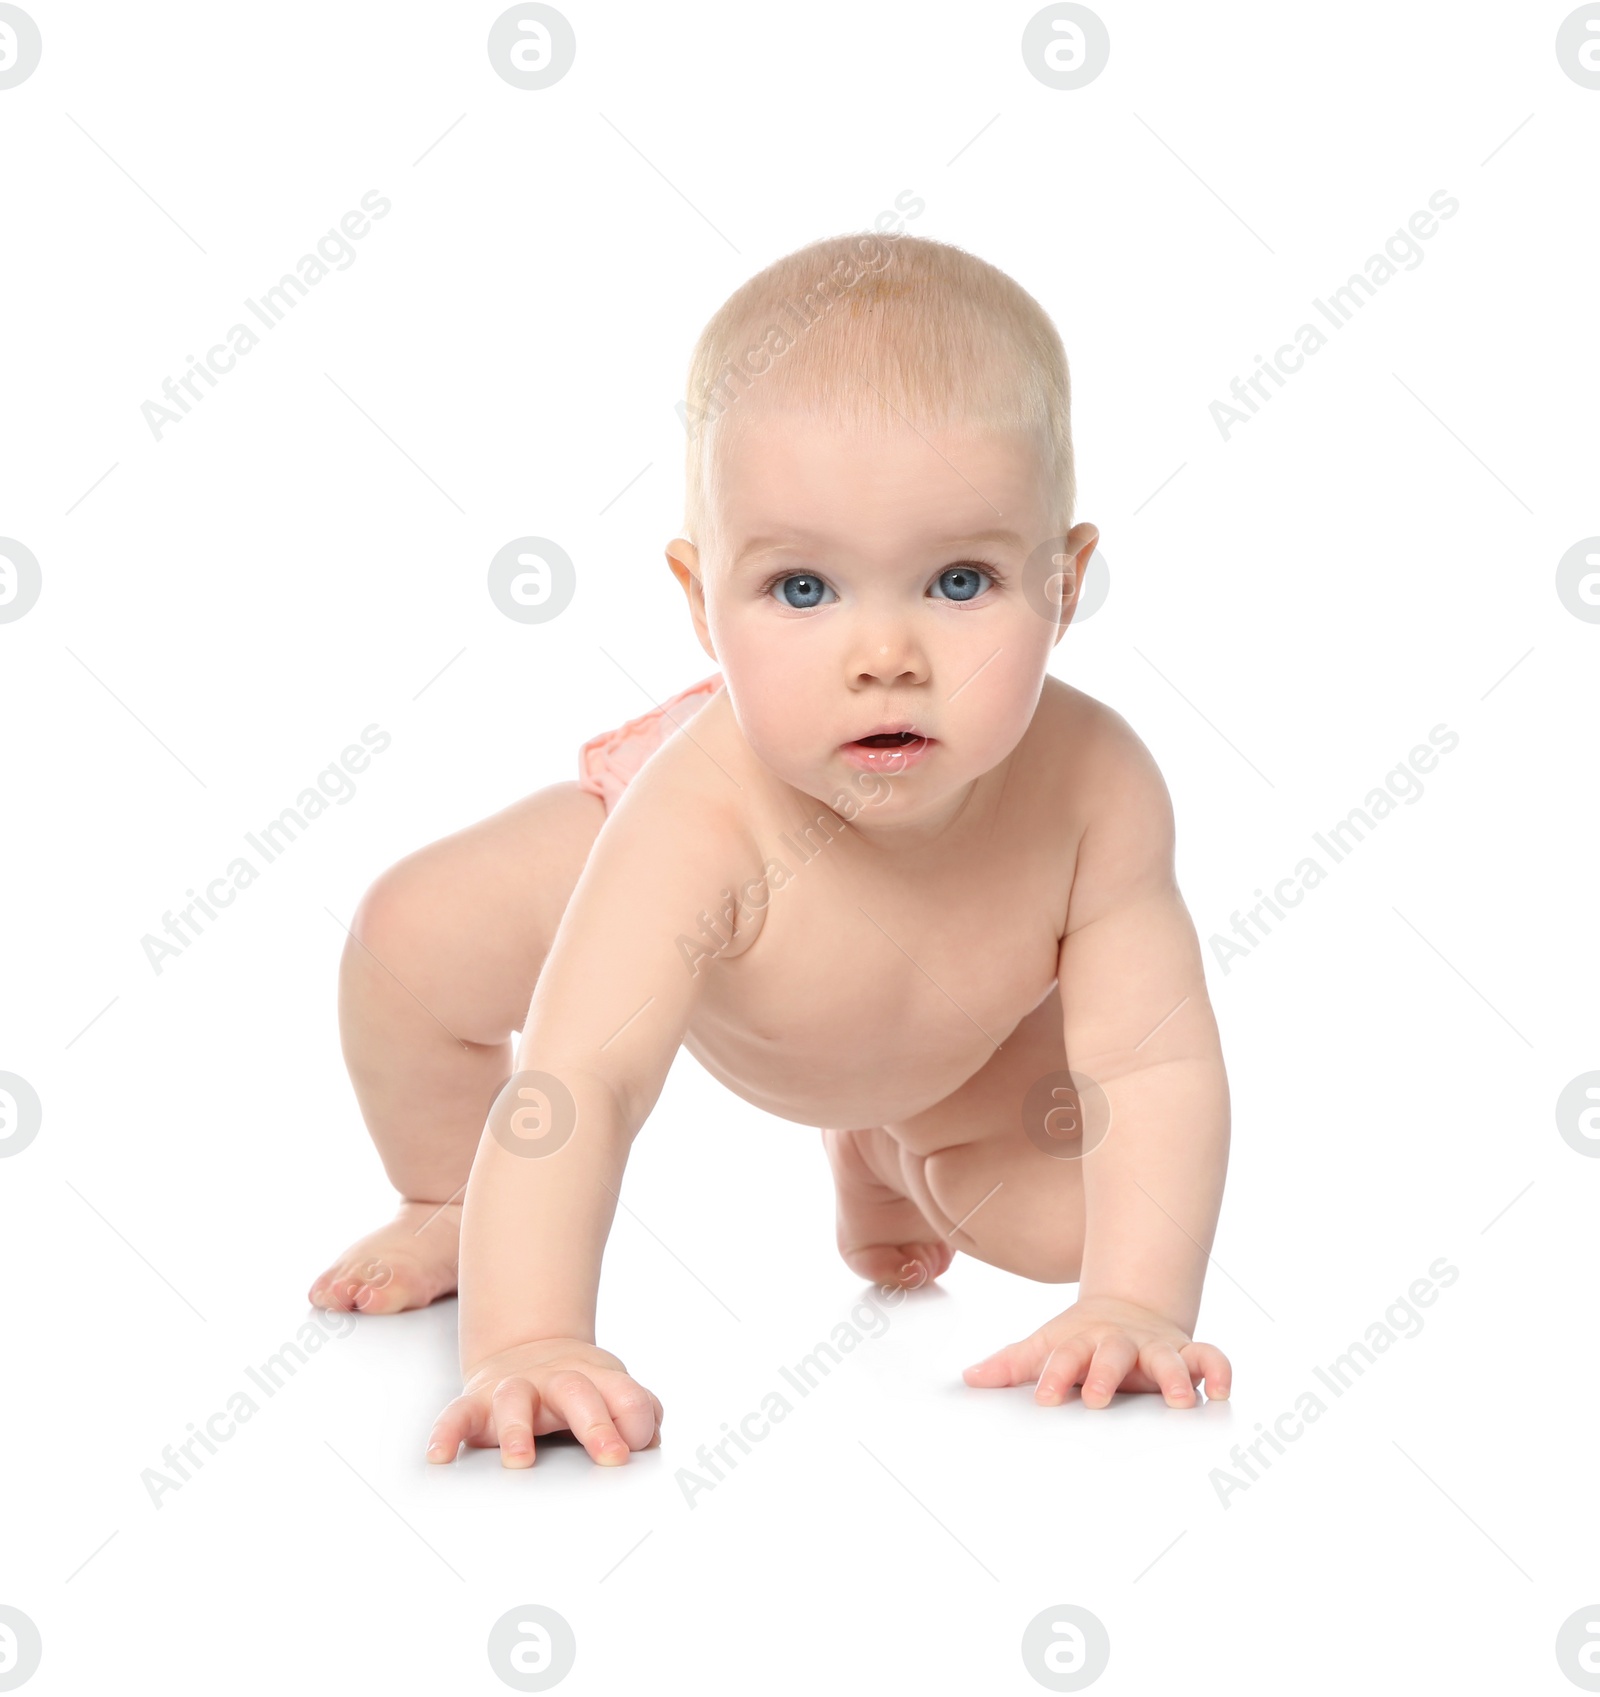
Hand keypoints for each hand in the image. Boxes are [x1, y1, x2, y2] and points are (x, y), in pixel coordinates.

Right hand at [426, 1338, 663, 1466]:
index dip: (636, 1419)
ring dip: (518, 1430)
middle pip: (577, 1392)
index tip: (640, 1447)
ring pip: (515, 1399)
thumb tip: (654, 1438)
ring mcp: (514, 1388)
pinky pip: (457, 1414)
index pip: (625, 1394)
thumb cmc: (579, 1387)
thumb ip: (639, 1413)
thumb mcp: (612, 1391)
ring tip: (521, 1462)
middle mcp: (556, 1380)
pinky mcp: (477, 1403)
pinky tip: (439, 1456)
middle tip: (611, 1457)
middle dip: (595, 1423)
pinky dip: (446, 1432)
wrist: (527, 1351)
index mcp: (596, 1379)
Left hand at [962, 1296, 1230, 1408]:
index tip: (1044, 1398)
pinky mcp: (1186, 1355)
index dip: (1055, 1375)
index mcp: (1083, 1342)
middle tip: (1097, 1398)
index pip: (1065, 1356)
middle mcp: (1121, 1343)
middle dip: (1105, 1374)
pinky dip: (1219, 1371)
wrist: (1127, 1307)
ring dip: (1174, 1376)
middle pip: (1114, 1353)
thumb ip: (1011, 1364)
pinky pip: (1210, 1357)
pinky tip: (1222, 1393)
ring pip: (1168, 1357)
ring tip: (1180, 1401)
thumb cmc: (1081, 1339)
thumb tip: (968, 1378)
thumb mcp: (1046, 1346)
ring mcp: (1156, 1348)